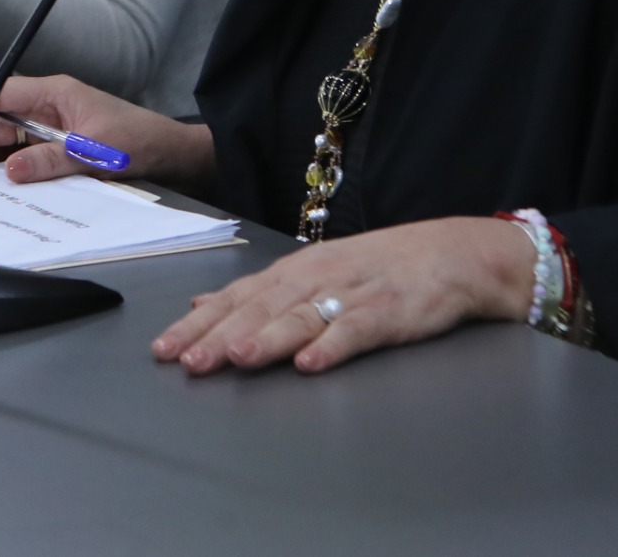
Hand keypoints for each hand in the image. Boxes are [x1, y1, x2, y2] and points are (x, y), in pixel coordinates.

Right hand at [0, 74, 216, 188]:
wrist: (170, 153)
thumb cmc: (139, 140)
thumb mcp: (96, 151)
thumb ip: (52, 160)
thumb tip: (12, 169)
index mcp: (53, 93)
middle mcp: (46, 106)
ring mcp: (48, 125)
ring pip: (1, 137)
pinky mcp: (53, 144)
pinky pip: (18, 152)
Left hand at [151, 218, 533, 376]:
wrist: (452, 254)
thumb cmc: (378, 267)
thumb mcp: (312, 271)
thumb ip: (258, 293)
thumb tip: (200, 304)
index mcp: (294, 270)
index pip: (237, 297)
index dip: (200, 323)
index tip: (164, 349)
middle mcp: (316, 277)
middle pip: (261, 308)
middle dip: (221, 335)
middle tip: (189, 361)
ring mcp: (353, 292)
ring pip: (302, 316)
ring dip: (268, 337)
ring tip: (237, 357)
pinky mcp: (390, 310)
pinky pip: (358, 329)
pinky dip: (333, 345)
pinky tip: (311, 363)